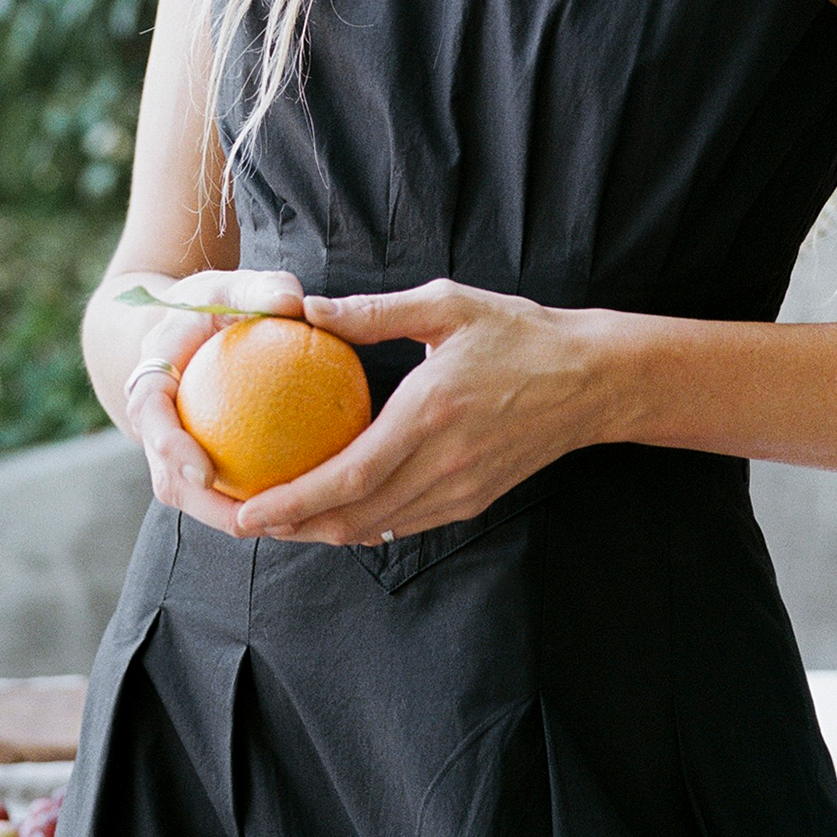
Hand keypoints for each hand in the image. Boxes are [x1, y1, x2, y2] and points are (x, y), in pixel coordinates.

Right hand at [122, 269, 304, 537]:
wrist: (183, 327)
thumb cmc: (214, 302)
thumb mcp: (232, 285)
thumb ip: (261, 289)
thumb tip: (295, 302)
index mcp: (151, 377)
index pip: (149, 416)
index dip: (170, 449)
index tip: (205, 473)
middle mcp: (154, 424)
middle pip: (168, 479)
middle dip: (204, 508)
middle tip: (250, 522)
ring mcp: (171, 450)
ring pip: (195, 497)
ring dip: (233, 518)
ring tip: (287, 527)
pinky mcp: (197, 465)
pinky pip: (225, 490)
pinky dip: (257, 503)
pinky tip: (306, 510)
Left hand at [230, 279, 600, 545]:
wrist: (593, 380)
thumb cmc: (520, 334)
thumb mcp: (448, 305)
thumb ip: (375, 312)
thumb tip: (309, 310)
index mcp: (431, 412)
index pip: (349, 476)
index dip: (293, 501)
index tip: (246, 512)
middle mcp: (444, 462)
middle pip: (354, 516)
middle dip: (293, 528)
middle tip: (243, 522)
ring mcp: (462, 489)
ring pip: (379, 528)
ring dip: (324, 531)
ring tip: (279, 521)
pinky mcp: (474, 500)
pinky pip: (407, 524)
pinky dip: (364, 524)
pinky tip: (337, 511)